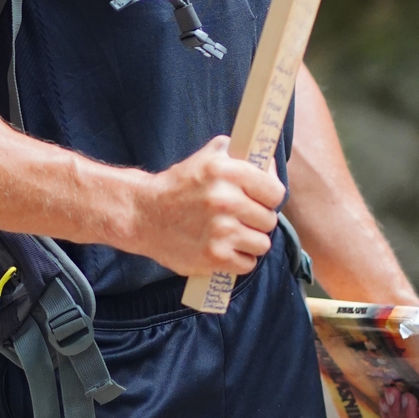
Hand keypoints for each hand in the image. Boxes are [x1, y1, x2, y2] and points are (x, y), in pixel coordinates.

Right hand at [126, 137, 284, 278]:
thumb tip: (267, 160)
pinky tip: (226, 249)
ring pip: (262, 244)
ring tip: (236, 235)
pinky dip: (239, 259)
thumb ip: (237, 154)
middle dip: (258, 220)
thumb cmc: (178, 186)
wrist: (143, 214)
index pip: (275, 192)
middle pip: (269, 220)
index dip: (270, 197)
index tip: (262, 200)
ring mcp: (220, 231)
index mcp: (226, 171)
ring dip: (251, 242)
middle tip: (244, 219)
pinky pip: (247, 263)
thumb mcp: (206, 158)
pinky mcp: (214, 257)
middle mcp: (225, 200)